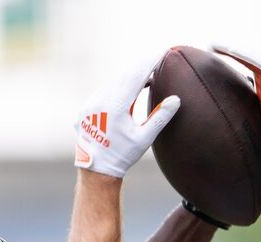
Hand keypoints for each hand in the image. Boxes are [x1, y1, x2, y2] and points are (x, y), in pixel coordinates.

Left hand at [74, 60, 180, 177]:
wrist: (97, 170)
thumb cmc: (124, 155)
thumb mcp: (145, 138)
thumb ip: (160, 117)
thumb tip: (176, 99)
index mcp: (115, 106)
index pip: (136, 76)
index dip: (149, 62)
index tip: (162, 52)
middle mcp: (99, 101)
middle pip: (123, 75)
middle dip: (141, 66)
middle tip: (157, 58)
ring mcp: (89, 103)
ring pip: (112, 82)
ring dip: (129, 76)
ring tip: (146, 74)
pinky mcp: (85, 108)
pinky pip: (103, 91)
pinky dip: (117, 87)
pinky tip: (127, 89)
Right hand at [212, 45, 260, 148]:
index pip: (257, 62)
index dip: (241, 54)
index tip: (227, 49)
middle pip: (250, 58)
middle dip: (233, 50)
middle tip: (214, 45)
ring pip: (248, 62)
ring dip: (233, 54)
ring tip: (216, 47)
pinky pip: (248, 70)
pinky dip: (237, 63)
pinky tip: (226, 59)